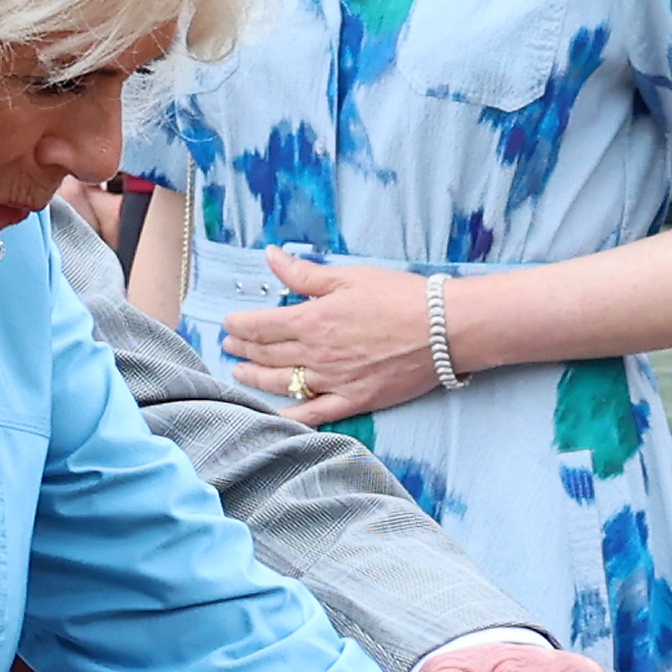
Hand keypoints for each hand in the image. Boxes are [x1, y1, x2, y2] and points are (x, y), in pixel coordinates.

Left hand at [221, 250, 451, 425]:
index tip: (228, 323)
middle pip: (267, 354)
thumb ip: (304, 273)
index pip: (260, 325)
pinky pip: (315, 413)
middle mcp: (316, 354)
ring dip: (256, 377)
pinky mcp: (355, 400)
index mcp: (312, 320)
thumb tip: (270, 258)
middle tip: (230, 345)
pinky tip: (276, 413)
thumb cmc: (399, 297)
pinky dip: (291, 414)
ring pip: (282, 383)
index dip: (238, 325)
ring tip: (241, 371)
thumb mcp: (349, 277)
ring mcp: (334, 381)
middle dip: (243, 348)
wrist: (442, 330)